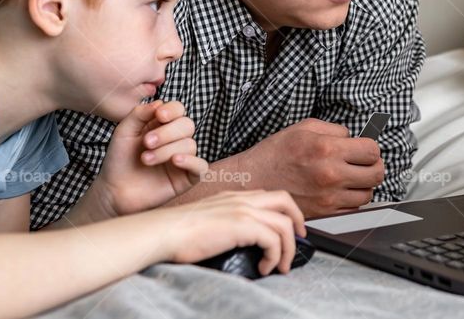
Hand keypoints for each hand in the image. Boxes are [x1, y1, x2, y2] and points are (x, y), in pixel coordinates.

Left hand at [95, 101, 207, 216]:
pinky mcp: (186, 178)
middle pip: (187, 125)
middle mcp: (175, 140)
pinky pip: (201, 166)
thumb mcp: (123, 132)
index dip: (173, 110)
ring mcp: (182, 159)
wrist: (113, 191)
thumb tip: (159, 103)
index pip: (179, 110)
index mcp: (162, 126)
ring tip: (145, 160)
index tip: (159, 116)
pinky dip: (191, 161)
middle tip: (147, 143)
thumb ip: (139, 114)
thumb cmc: (118, 161)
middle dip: (167, 132)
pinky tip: (175, 162)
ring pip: (190, 145)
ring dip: (167, 150)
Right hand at [165, 190, 305, 274]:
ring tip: (281, 265)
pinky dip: (275, 257)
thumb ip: (227, 222)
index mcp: (234, 196)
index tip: (291, 229)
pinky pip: (274, 240)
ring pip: (284, 224)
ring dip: (288, 248)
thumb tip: (242, 241)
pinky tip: (264, 268)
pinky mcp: (242, 225)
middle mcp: (242, 199)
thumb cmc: (177, 232)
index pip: (270, 196)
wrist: (163, 232)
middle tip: (300, 240)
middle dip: (298, 221)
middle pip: (285, 201)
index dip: (286, 211)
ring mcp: (243, 210)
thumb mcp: (209, 219)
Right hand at [238, 118, 384, 217]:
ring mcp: (329, 197)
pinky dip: (352, 199)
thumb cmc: (275, 154)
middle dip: (374, 165)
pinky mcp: (324, 212)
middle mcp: (331, 175)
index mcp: (327, 149)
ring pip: (368, 194)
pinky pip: (353, 208)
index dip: (372, 148)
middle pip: (376, 174)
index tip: (366, 148)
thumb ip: (333, 129)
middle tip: (365, 162)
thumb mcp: (303, 128)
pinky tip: (341, 190)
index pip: (372, 151)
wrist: (252, 182)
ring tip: (352, 177)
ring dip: (364, 184)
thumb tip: (353, 136)